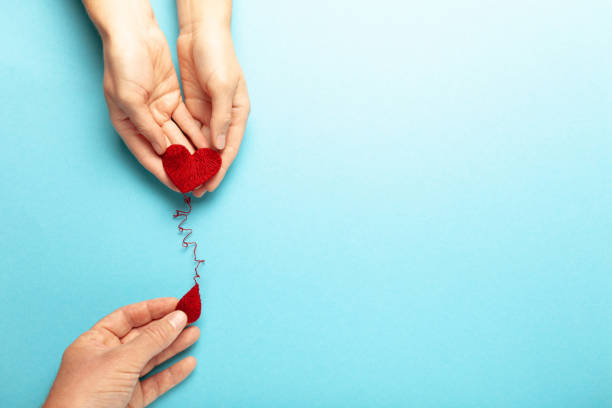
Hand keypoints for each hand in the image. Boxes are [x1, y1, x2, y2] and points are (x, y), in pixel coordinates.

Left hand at [43, 298, 198, 407]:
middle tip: (191, 317)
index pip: (127, 317)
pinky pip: (155, 382)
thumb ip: (153, 338)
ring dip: (174, 346)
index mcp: (95, 341)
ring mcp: (119, 380)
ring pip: (151, 358)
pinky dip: (173, 373)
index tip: (177, 304)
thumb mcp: (122, 359)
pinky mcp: (130, 400)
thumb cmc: (84, 396)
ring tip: (194, 334)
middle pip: (142, 336)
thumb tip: (177, 318)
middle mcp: (106, 358)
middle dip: (167, 327)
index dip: (153, 309)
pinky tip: (188, 363)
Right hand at [85, 0, 206, 191]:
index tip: (180, 188)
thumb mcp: (130, 98)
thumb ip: (147, 127)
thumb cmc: (123, 63)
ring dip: (192, 153)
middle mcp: (142, 121)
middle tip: (198, 181)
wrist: (133, 32)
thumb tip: (164, 150)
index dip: (165, 174)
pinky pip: (186, 122)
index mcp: (126, 124)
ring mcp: (158, 110)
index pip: (149, 156)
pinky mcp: (171, 99)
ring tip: (207, 168)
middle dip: (182, 167)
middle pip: (166, 151)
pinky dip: (196, 134)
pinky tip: (208, 146)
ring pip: (178, 138)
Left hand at [177, 12, 250, 195]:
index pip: (228, 148)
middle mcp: (224, 117)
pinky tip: (175, 159)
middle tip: (195, 190)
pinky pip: (188, 132)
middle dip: (205, 171)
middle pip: (214, 151)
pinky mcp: (193, 106)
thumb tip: (218, 146)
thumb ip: (220, 117)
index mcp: (237, 113)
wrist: (201, 32)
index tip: (209, 186)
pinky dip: (183, 145)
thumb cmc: (218, 56)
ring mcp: (208, 112)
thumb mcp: (222, 87)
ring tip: (184, 179)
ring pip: (200, 144)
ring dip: (193, 162)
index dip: (219, 169)